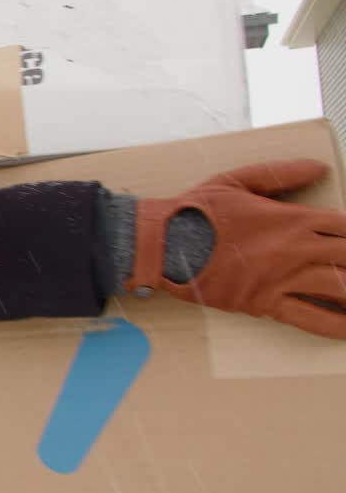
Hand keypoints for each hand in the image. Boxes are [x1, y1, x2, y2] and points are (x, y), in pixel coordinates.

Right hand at [127, 159, 345, 337]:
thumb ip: (280, 174)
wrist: (165, 243)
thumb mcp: (237, 180)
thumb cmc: (197, 211)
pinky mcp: (265, 302)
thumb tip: (318, 167)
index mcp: (293, 218)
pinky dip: (336, 325)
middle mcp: (295, 249)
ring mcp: (282, 278)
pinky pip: (310, 318)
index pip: (345, 226)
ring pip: (338, 288)